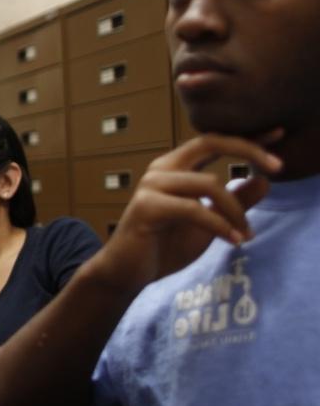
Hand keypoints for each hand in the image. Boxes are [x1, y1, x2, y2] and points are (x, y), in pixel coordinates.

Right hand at [93, 131, 282, 294]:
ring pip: (209, 183)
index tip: (279, 133)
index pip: (213, 142)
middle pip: (209, 143)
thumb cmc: (163, 246)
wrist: (127, 273)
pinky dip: (220, 225)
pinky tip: (234, 241)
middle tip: (277, 167)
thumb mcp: (210, 223)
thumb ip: (233, 203)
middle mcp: (161, 169)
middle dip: (247, 149)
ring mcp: (151, 186)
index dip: (247, 137)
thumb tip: (264, 181)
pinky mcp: (147, 207)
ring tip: (246, 234)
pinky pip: (195, 209)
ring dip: (236, 211)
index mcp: (174, 168)